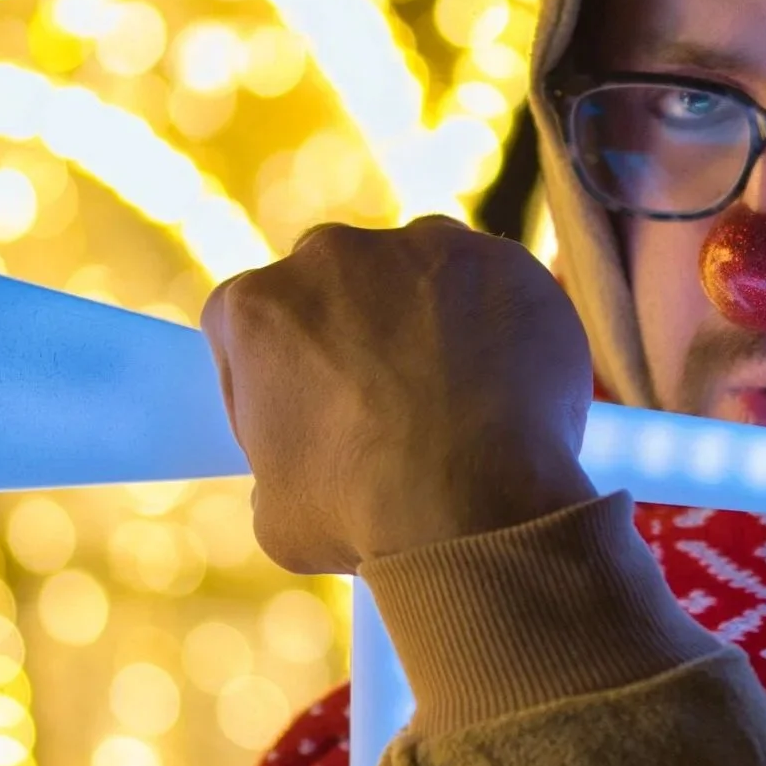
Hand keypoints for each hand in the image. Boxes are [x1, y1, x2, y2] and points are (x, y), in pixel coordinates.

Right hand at [200, 219, 594, 572]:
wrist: (476, 509)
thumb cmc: (364, 518)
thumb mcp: (278, 512)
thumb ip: (277, 464)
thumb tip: (302, 465)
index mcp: (256, 308)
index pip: (251, 323)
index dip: (278, 369)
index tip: (309, 410)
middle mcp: (332, 254)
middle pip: (336, 280)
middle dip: (356, 327)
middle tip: (390, 396)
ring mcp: (425, 248)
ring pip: (421, 271)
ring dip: (431, 314)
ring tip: (460, 391)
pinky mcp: (503, 260)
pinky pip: (497, 285)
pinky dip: (504, 324)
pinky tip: (514, 381)